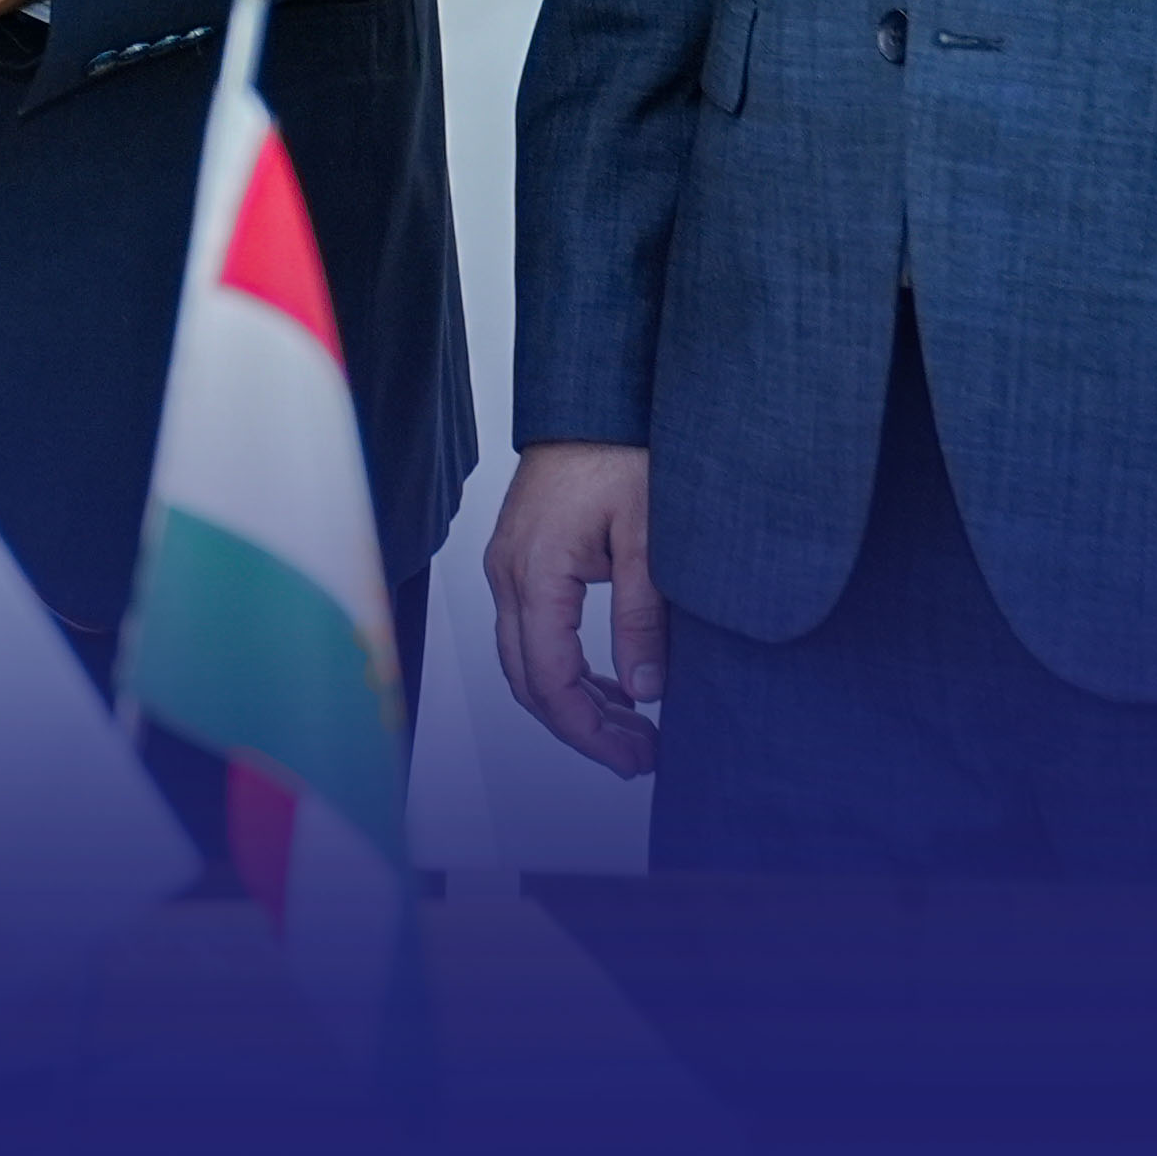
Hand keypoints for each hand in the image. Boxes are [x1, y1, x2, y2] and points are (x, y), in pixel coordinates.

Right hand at [483, 441, 661, 778]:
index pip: (549, 679)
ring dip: (573, 701)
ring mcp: (508, 566)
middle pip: (528, 680)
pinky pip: (531, 631)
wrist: (594, 397)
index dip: (589, 730)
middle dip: (581, 728)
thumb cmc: (622, 452)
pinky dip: (565, 667)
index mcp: (536, 572)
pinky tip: (610, 683)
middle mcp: (508, 574)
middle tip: (639, 758)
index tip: (634, 758)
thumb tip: (644, 690)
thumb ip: (642, 616)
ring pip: (525, 660)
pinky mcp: (520, 558)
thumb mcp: (648, 537)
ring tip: (632, 731)